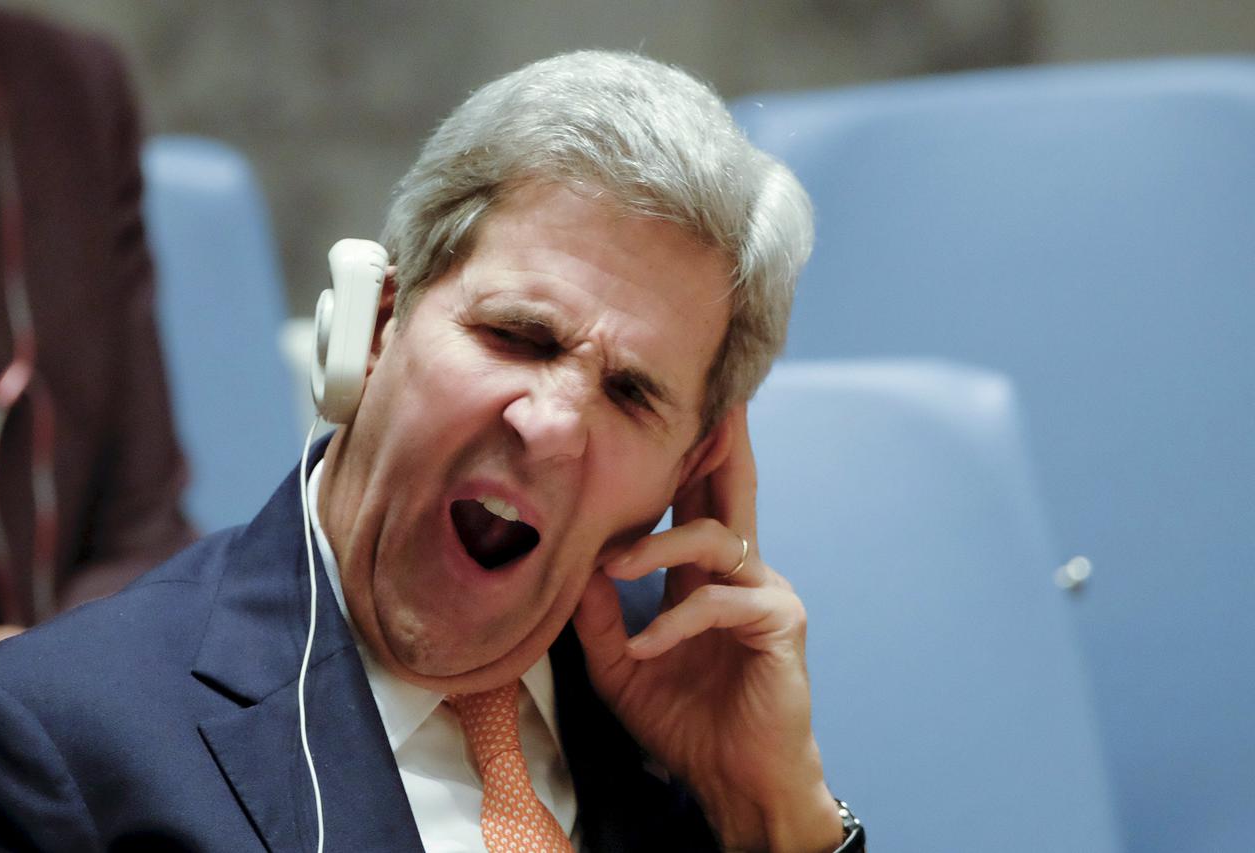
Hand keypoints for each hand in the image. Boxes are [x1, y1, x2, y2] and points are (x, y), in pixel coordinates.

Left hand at [572, 405, 842, 851]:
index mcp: (705, 576)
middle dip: (716, 443)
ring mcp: (765, 592)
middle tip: (704, 397)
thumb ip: (597, 614)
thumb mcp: (620, 665)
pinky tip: (644, 648)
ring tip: (613, 566)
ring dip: (658, 547)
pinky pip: (720, 602)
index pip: (694, 502)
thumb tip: (571, 560)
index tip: (656, 416)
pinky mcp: (780, 621)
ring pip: (714, 539)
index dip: (681, 458)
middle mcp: (741, 571)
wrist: (734, 781)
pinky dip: (676, 622)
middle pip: (729, 490)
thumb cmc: (684, 723)